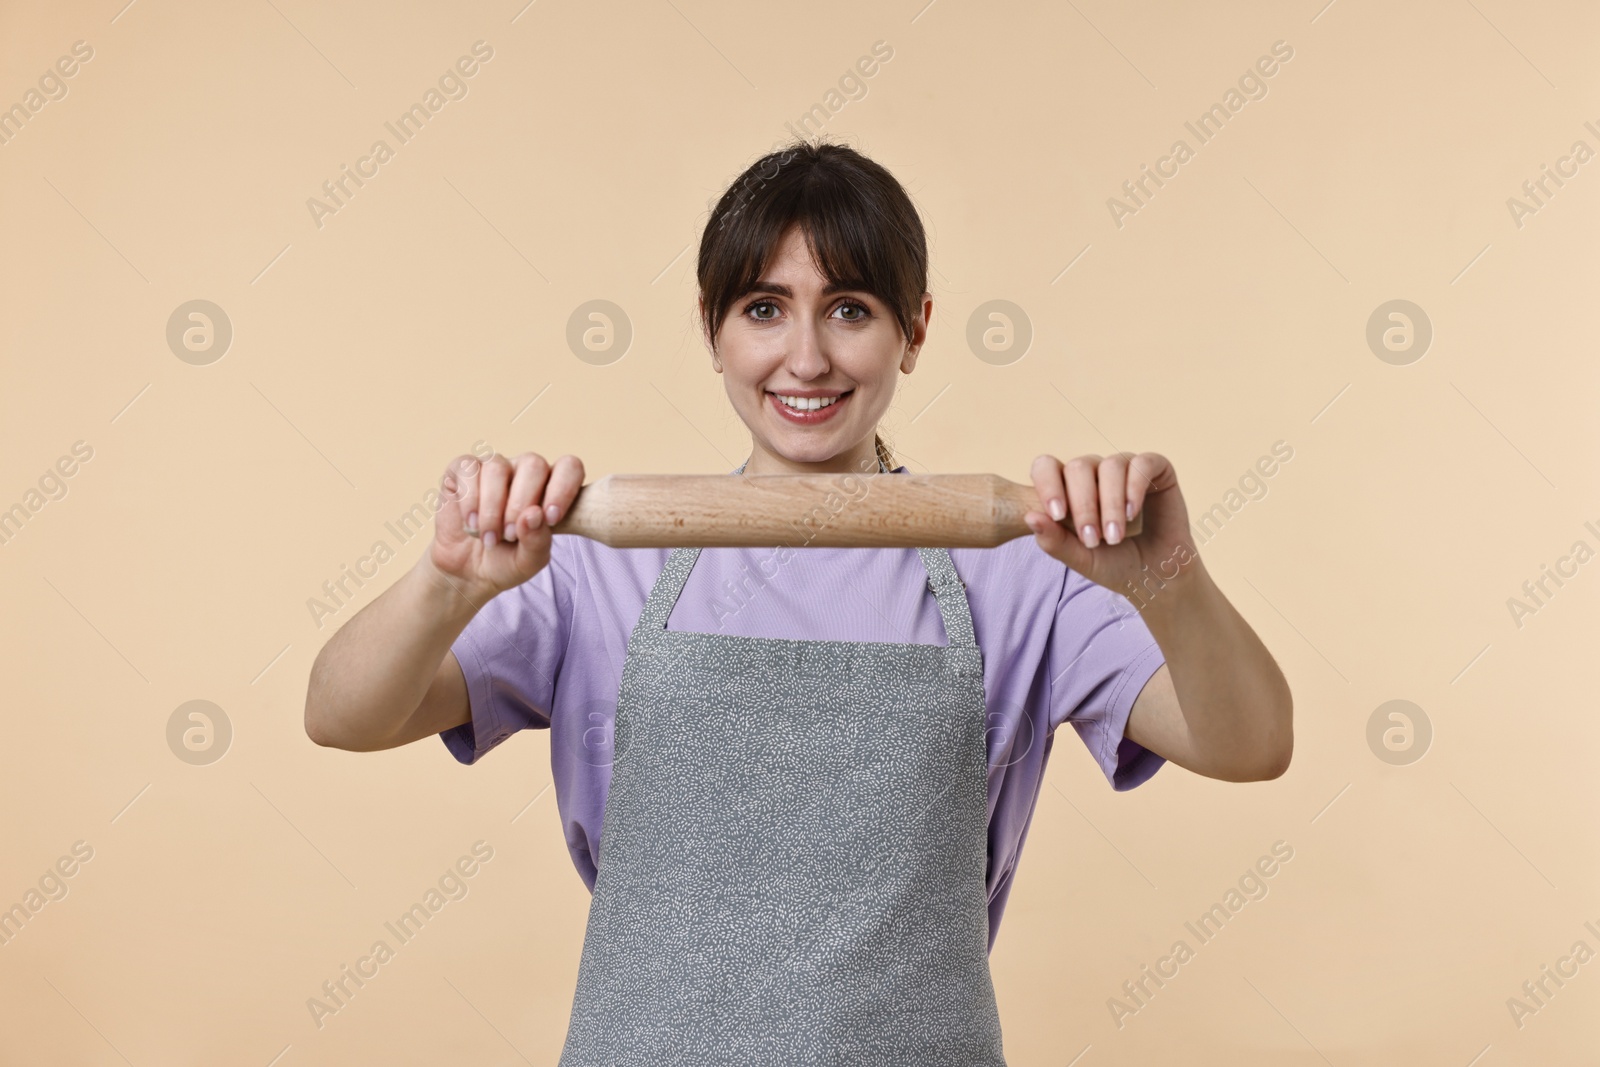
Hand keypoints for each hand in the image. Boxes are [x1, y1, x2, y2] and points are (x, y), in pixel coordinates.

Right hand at [427, 451, 584, 599]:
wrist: (466, 571)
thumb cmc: (505, 561)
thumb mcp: (528, 562)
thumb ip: (538, 541)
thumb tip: (533, 514)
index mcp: (550, 488)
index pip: (569, 467)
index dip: (563, 488)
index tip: (552, 518)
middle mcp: (524, 471)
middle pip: (534, 464)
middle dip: (521, 504)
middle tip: (511, 536)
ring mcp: (494, 467)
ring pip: (497, 467)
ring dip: (492, 507)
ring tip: (489, 538)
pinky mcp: (463, 470)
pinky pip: (468, 468)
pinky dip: (469, 499)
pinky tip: (470, 522)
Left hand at [1023, 452, 1198, 600]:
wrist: (1156, 578)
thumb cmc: (1114, 565)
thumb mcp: (1081, 558)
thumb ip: (1054, 541)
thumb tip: (1029, 517)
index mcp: (1069, 487)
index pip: (1047, 467)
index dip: (1048, 485)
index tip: (1056, 515)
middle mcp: (1095, 472)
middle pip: (1079, 467)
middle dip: (1083, 505)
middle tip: (1093, 540)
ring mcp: (1125, 468)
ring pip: (1110, 466)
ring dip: (1110, 503)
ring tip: (1115, 536)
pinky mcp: (1156, 469)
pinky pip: (1142, 463)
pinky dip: (1134, 488)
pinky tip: (1132, 514)